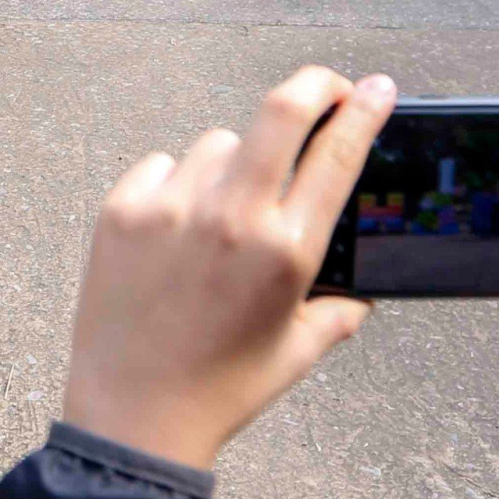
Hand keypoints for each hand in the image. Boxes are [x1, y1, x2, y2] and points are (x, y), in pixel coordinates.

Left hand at [62, 67, 391, 470]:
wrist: (132, 415)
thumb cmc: (220, 388)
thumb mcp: (298, 351)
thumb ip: (339, 310)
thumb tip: (362, 287)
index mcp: (287, 252)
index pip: (338, 154)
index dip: (363, 109)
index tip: (376, 88)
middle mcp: (232, 218)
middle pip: (281, 109)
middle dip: (314, 83)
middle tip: (325, 86)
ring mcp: (173, 208)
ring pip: (219, 141)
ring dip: (234, 162)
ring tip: (221, 215)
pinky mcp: (122, 210)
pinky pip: (163, 164)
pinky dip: (177, 184)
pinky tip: (175, 229)